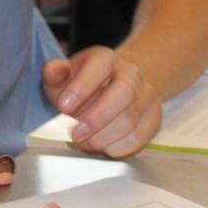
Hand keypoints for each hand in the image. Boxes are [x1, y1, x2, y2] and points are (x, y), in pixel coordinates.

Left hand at [43, 47, 161, 157]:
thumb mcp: (62, 77)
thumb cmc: (81, 86)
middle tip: (75, 135)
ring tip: (84, 143)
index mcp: (105, 58)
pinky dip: (116, 148)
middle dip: (97, 118)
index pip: (100, 65)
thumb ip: (54, 73)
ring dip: (103, 138)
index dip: (82, 86)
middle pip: (124, 93)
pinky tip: (101, 146)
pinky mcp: (153, 119)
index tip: (63, 106)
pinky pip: (139, 138)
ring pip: (131, 120)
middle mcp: (131, 74)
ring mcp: (146, 96)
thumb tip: (54, 69)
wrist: (112, 90)